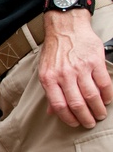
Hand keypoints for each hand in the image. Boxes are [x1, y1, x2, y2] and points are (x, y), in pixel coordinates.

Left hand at [39, 13, 112, 127]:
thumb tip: (51, 111)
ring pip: (92, 96)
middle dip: (85, 117)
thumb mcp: (45, 70)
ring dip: (98, 109)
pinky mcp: (95, 61)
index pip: (59, 105)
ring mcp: (80, 68)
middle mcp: (64, 75)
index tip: (75, 124)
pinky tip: (106, 99)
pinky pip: (104, 83)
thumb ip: (49, 91)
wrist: (66, 28)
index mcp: (49, 78)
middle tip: (90, 123)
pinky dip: (107, 95)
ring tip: (100, 114)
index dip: (68, 118)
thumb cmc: (54, 50)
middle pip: (77, 103)